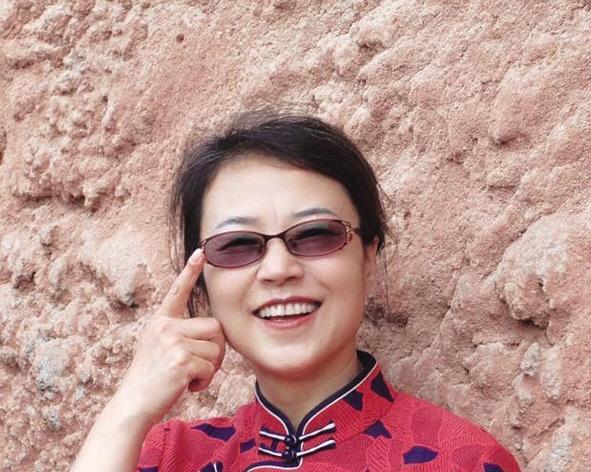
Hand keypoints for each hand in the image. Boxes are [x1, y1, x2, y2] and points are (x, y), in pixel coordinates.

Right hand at [113, 249, 224, 425]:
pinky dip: (204, 382)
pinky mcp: (181, 360)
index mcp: (160, 321)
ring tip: (187, 377)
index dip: (190, 271)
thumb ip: (181, 335)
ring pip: (216, 349)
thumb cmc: (152, 380)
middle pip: (215, 327)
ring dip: (209, 368)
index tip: (201, 252)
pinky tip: (186, 387)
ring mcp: (172, 342)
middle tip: (200, 367)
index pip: (178, 291)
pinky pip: (211, 367)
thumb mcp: (161, 348)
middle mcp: (165, 327)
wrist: (133, 405)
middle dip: (216, 350)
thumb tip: (215, 331)